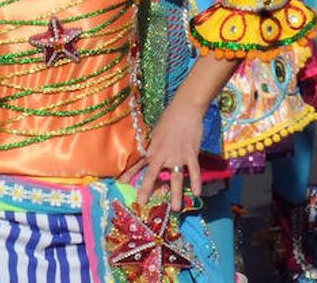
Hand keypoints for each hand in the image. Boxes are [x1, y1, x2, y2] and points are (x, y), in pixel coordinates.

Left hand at [122, 95, 203, 210]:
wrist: (185, 109)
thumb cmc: (169, 118)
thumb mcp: (156, 132)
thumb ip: (153, 146)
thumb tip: (149, 155)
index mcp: (152, 149)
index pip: (139, 164)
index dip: (129, 174)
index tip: (120, 184)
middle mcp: (162, 155)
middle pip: (152, 175)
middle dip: (146, 190)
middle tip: (141, 203)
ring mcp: (177, 156)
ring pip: (175, 179)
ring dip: (174, 194)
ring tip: (175, 208)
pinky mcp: (191, 154)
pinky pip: (194, 171)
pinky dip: (196, 182)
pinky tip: (197, 193)